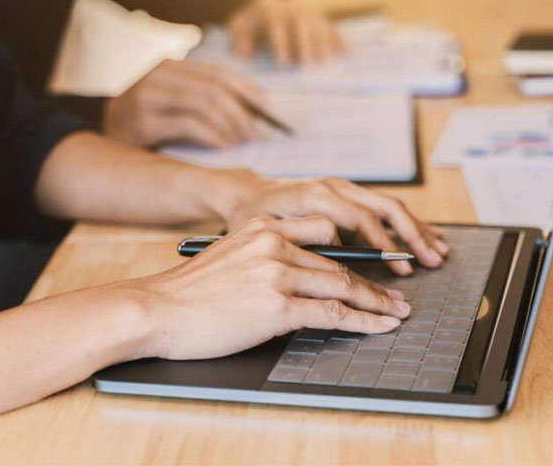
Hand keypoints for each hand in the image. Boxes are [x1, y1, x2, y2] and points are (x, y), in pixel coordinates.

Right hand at [102, 59, 266, 148]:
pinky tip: (223, 145)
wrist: (99, 146)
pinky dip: (212, 135)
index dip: (245, 88)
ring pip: (203, 103)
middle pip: (213, 88)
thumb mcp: (169, 104)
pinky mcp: (141, 123)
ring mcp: (145, 97)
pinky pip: (188, 125)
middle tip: (258, 132)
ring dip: (230, 124)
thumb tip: (249, 111)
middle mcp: (155, 76)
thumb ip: (199, 99)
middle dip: (241, 111)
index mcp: (167, 67)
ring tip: (244, 140)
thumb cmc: (143, 128)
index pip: (216, 72)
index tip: (267, 105)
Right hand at [131, 217, 409, 359]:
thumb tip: (298, 277)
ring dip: (375, 302)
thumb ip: (266, 257)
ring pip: (342, 286)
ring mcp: (277, 273)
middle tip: (396, 295)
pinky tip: (380, 326)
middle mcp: (274, 242)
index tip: (373, 264)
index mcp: (264, 226)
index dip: (354, 253)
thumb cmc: (188, 291)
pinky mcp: (277, 305)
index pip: (323, 236)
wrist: (156, 309)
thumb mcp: (230, 257)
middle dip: (372, 283)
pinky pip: (332, 313)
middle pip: (338, 264)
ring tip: (396, 313)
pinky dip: (363, 321)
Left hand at [221, 173, 448, 275]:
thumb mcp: (270, 234)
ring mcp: (342, 186)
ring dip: (417, 228)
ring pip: (389, 205)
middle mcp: (333, 186)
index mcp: (316, 195)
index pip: (361, 219)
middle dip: (413, 234)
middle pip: (386, 207)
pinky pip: (382, 205)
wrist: (246, 194)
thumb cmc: (253, 217)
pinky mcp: (346, 192)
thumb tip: (338, 268)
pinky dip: (406, 222)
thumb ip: (304, 246)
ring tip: (439, 250)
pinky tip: (425, 234)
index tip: (402, 269)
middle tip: (433, 260)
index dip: (385, 246)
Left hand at [228, 0, 342, 64]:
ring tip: (326, 63)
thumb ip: (238, 39)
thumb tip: (244, 54)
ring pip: (318, 26)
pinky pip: (331, 29)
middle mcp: (292, 8)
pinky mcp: (320, 20)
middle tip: (306, 65)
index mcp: (270, 9)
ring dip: (323, 43)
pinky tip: (347, 54)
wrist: (266, 7)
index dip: (280, 44)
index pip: (276, 26)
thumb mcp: (238, 28)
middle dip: (304, 44)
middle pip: (301, 25)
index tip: (283, 63)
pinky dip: (339, 41)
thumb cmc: (250, 25)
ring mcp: (308, 13)